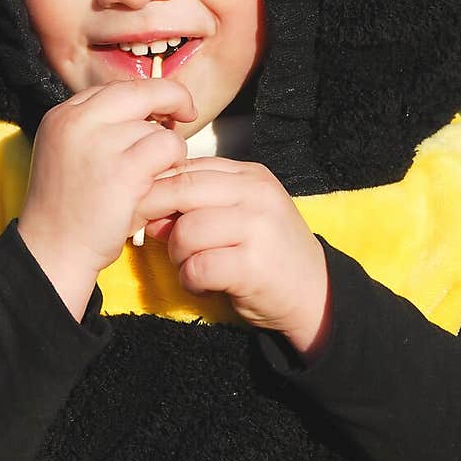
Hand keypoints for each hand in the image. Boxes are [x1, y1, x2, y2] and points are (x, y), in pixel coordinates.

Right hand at [17, 80, 196, 316]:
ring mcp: (99, 143)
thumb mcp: (70, 154)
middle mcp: (76, 121)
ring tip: (153, 177)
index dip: (143, 97)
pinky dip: (173, 165)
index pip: (114, 89)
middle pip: (141, 91)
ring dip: (167, 150)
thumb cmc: (68, 210)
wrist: (53, 251)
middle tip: (185, 114)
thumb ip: (100, 129)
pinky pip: (168, 148)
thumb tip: (150, 110)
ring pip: (158, 127)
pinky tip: (160, 185)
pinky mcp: (123, 170)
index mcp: (61, 116)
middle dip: (171, 98)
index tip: (160, 109)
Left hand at [141, 158, 329, 355]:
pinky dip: (191, 281)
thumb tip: (148, 210)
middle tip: (155, 237)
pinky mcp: (254, 265)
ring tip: (192, 267)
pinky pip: (197, 267)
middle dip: (157, 215)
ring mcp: (258, 228)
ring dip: (177, 256)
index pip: (187, 167)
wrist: (316, 294)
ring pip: (186, 231)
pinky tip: (204, 285)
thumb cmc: (268, 253)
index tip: (144, 209)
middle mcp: (257, 194)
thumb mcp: (238, 216)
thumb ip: (198, 205)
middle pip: (181, 190)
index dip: (155, 187)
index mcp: (250, 175)